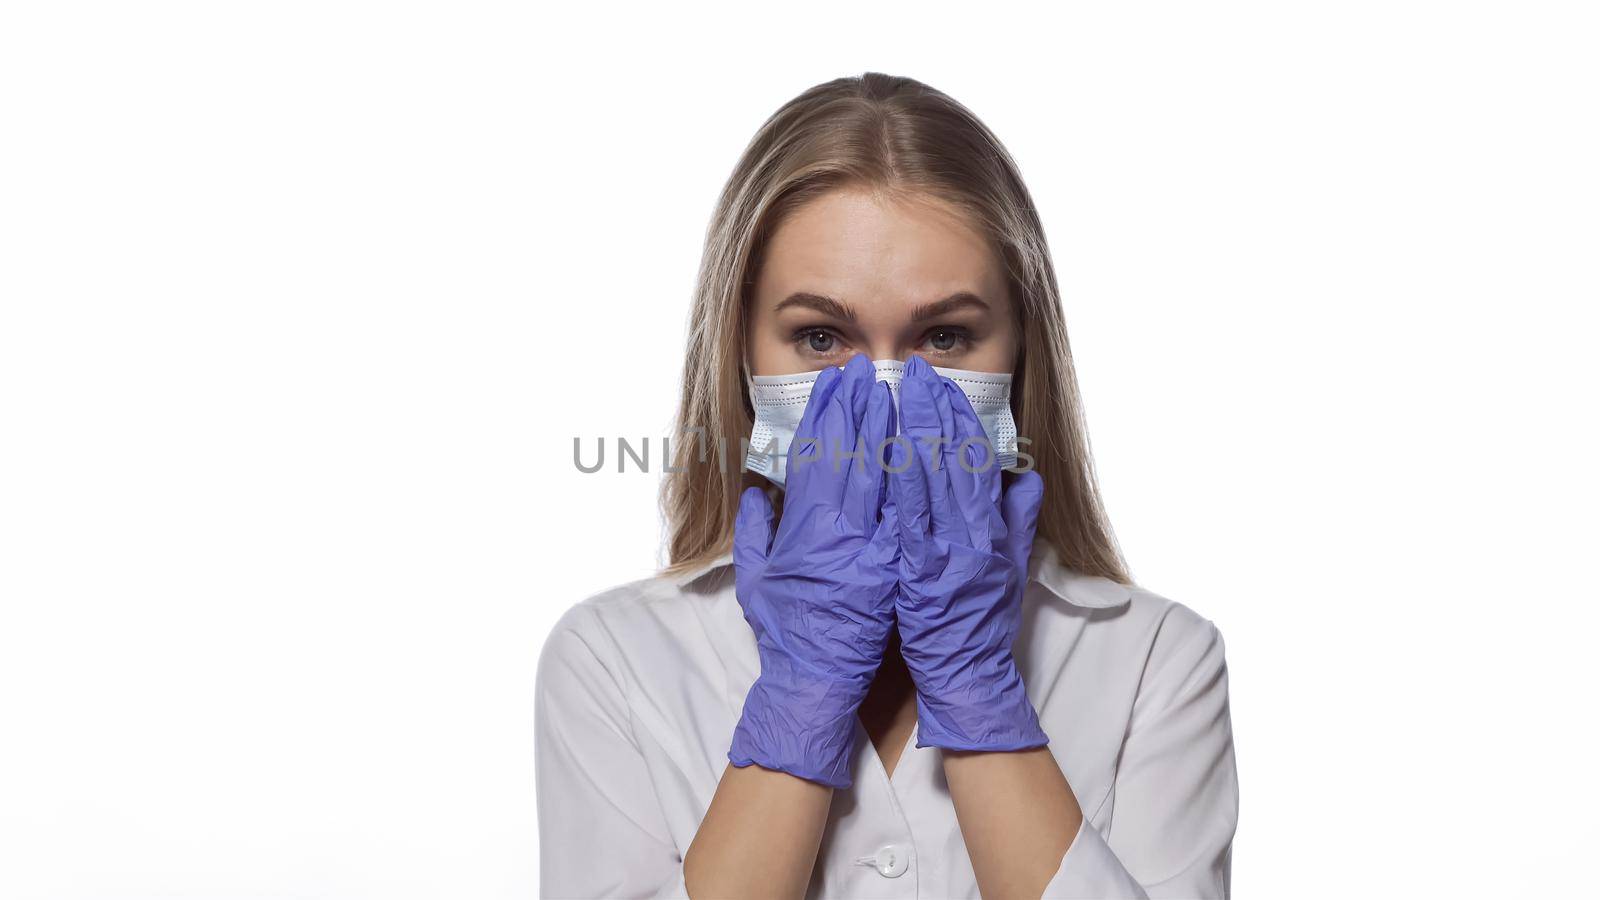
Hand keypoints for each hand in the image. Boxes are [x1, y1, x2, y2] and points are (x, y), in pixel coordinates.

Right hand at [728, 354, 899, 787]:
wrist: (819, 682)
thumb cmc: (786, 633)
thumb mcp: (754, 579)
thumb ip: (753, 532)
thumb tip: (756, 492)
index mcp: (800, 527)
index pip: (817, 453)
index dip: (828, 413)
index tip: (838, 381)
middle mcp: (837, 531)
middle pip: (854, 452)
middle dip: (862, 405)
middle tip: (872, 368)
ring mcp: (872, 547)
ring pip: (890, 470)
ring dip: (898, 424)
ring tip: (907, 388)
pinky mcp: (902, 566)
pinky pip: (922, 509)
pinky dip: (930, 473)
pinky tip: (938, 441)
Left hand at [889, 355, 1047, 750]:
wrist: (966, 672)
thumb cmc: (981, 621)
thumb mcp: (1012, 566)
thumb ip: (1018, 519)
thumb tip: (1026, 477)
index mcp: (990, 525)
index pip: (973, 457)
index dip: (956, 416)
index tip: (940, 383)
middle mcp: (972, 531)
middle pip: (951, 457)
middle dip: (932, 408)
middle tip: (915, 369)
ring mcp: (947, 549)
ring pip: (931, 476)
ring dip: (915, 429)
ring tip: (898, 389)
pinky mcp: (922, 569)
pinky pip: (911, 515)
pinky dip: (902, 479)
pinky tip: (890, 447)